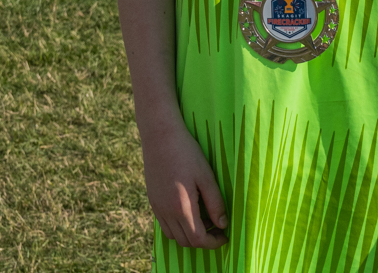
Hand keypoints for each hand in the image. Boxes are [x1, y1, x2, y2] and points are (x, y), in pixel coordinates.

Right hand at [140, 116, 227, 249]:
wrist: (160, 135)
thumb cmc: (186, 152)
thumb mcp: (206, 176)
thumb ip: (215, 202)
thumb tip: (223, 224)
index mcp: (181, 208)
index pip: (197, 239)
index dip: (213, 242)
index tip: (225, 236)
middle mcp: (166, 212)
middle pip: (185, 241)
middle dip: (203, 240)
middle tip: (217, 227)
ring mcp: (157, 207)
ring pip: (173, 235)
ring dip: (190, 234)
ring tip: (204, 217)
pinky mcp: (152, 200)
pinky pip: (164, 223)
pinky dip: (178, 225)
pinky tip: (188, 209)